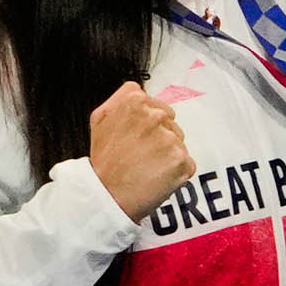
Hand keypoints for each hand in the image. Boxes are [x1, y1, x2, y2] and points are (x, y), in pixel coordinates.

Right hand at [86, 81, 192, 218]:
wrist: (105, 194)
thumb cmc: (103, 158)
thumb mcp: (99, 118)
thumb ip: (120, 97)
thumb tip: (139, 90)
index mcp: (134, 101)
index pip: (157, 106)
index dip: (146, 123)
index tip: (134, 137)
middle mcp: (155, 116)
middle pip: (170, 124)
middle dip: (159, 137)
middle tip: (138, 154)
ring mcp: (170, 139)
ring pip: (178, 142)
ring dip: (167, 154)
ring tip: (146, 166)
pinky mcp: (181, 160)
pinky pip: (187, 162)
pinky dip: (176, 171)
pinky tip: (157, 176)